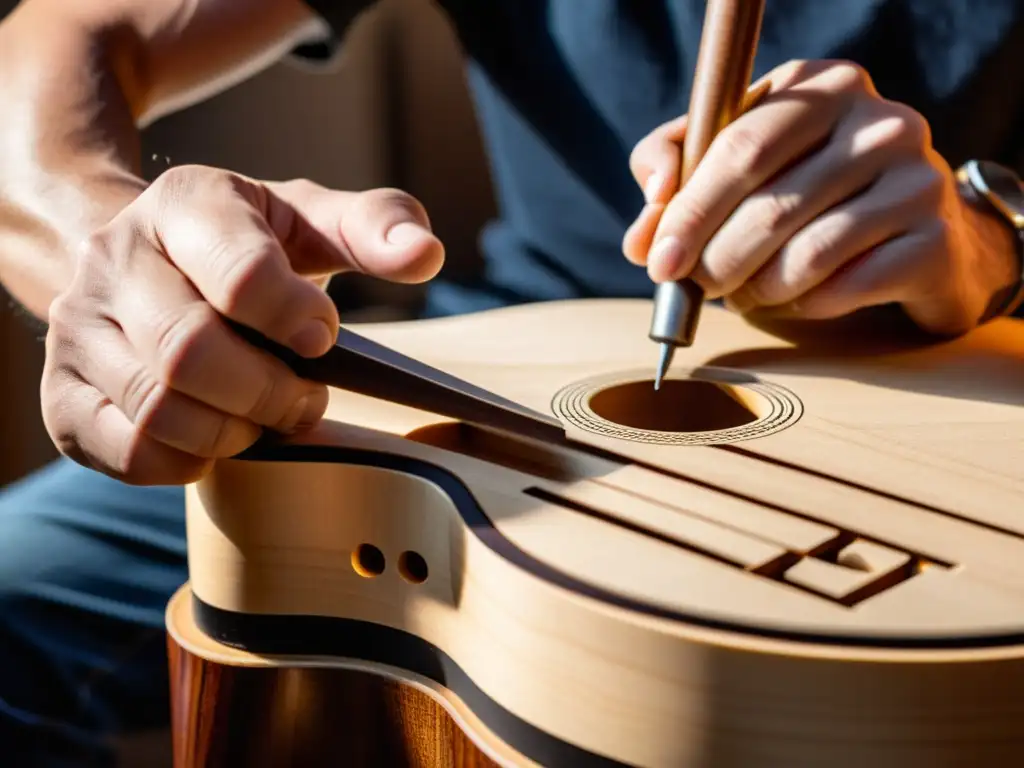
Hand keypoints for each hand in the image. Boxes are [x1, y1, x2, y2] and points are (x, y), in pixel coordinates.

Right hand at [42, 165, 443, 484]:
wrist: (150, 262)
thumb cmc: (247, 246)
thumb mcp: (311, 221)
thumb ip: (376, 226)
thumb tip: (425, 253)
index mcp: (183, 204)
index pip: (240, 274)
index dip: (295, 319)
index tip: (323, 338)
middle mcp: (112, 258)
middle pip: (191, 353)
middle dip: (271, 393)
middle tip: (308, 398)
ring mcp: (76, 329)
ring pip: (159, 410)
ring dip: (235, 431)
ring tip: (264, 416)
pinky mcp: (63, 395)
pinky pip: (129, 452)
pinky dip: (189, 461)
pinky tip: (217, 436)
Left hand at [624, 59, 1020, 334]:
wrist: (916, 238)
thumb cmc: (809, 197)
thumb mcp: (740, 167)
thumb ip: (679, 180)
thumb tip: (640, 239)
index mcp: (820, 86)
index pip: (738, 146)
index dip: (689, 211)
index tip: (656, 261)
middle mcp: (878, 120)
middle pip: (770, 202)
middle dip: (716, 259)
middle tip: (693, 290)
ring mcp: (918, 176)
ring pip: (807, 252)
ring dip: (758, 289)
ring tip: (745, 294)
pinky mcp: (936, 239)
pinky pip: (845, 286)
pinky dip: (805, 305)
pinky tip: (797, 300)